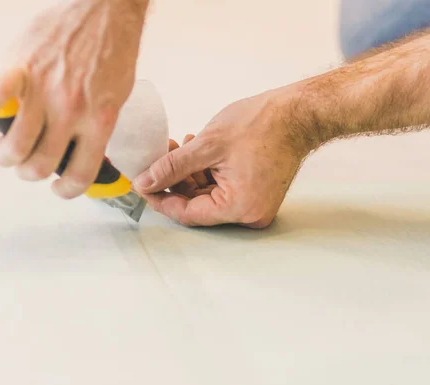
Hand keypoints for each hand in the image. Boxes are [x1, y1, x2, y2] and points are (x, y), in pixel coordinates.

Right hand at [0, 0, 148, 198]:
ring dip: (4, 156)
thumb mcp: (116, 96)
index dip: (65, 191)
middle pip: (38, 166)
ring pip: (13, 146)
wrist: (105, 8)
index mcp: (99, 121)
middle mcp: (71, 111)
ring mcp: (44, 90)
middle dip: (28, 173)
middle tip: (26, 165)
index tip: (57, 187)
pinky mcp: (21, 67)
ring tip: (5, 150)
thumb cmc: (112, 52)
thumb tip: (79, 152)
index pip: (79, 175)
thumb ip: (95, 126)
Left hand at [132, 87, 308, 227]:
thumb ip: (171, 167)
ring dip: (189, 173)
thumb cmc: (263, 124)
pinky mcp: (256, 193)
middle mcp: (249, 214)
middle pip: (197, 205)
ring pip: (207, 195)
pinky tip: (196, 150)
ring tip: (179, 146)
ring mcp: (254, 205)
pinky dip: (206, 172)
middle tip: (158, 158)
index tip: (142, 185)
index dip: (160, 199)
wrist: (300, 112)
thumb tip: (145, 182)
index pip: (188, 213)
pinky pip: (222, 188)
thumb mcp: (206, 145)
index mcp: (239, 208)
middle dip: (175, 181)